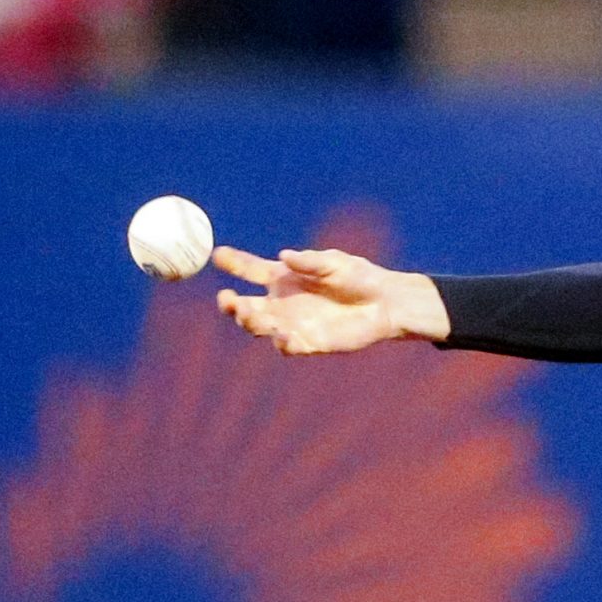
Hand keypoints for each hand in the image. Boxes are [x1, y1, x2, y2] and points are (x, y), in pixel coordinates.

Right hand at [214, 246, 449, 354]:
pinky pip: (288, 346)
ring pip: (260, 327)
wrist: (385, 304)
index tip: (217, 255)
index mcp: (283, 278)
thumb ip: (310, 262)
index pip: (250, 270)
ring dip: (251, 323)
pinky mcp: (309, 343)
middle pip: (246, 305)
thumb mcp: (335, 264)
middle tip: (225, 299)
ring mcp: (292, 324)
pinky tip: (283, 337)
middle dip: (231, 304)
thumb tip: (284, 256)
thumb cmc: (359, 277)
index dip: (233, 263)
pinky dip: (283, 343)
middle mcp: (281, 302)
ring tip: (247, 314)